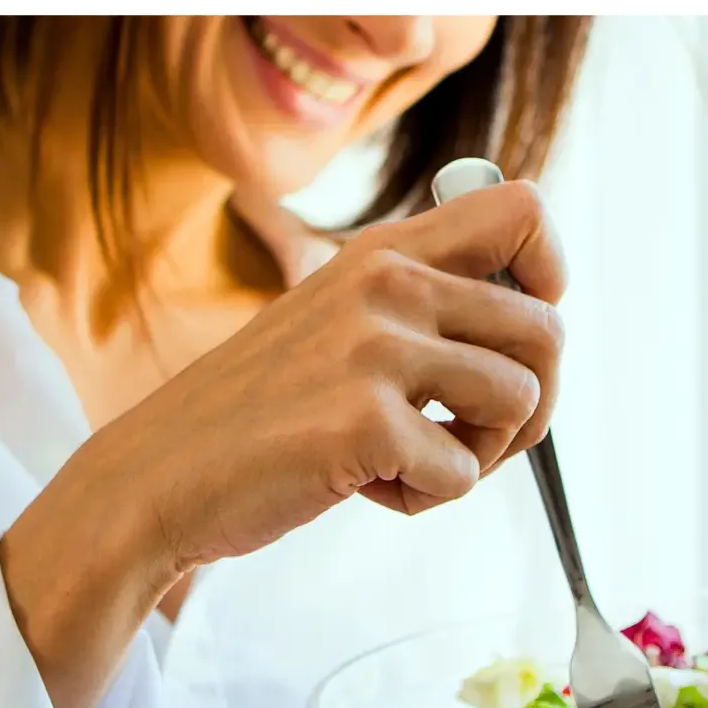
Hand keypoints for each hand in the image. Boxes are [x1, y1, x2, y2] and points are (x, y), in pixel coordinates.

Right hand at [74, 176, 563, 566]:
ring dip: (478, 456)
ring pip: (520, 402)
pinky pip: (463, 473)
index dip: (549, 276)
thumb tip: (535, 310)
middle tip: (471, 438)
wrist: (159, 475)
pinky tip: (364, 485)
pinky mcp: (366, 423)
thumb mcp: (334, 319)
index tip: (515, 339)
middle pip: (546, 329)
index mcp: (384, 251)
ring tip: (408, 462)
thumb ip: (416, 301)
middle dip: (531, 405)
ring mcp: (375, 351)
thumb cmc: (258, 413)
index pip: (523, 209)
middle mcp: (387, 285)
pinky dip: (425, 498)